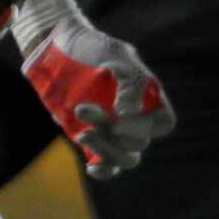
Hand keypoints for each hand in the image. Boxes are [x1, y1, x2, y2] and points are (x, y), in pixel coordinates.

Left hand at [9, 0, 173, 176]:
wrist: (55, 49)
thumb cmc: (90, 47)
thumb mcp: (114, 55)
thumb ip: (130, 81)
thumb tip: (130, 113)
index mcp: (147, 96)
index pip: (163, 123)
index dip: (145, 126)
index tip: (118, 118)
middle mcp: (133, 116)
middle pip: (138, 142)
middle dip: (112, 130)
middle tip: (83, 109)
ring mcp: (112, 130)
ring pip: (125, 158)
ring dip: (106, 151)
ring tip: (83, 134)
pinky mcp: (91, 137)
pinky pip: (106, 165)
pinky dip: (103, 171)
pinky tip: (91, 167)